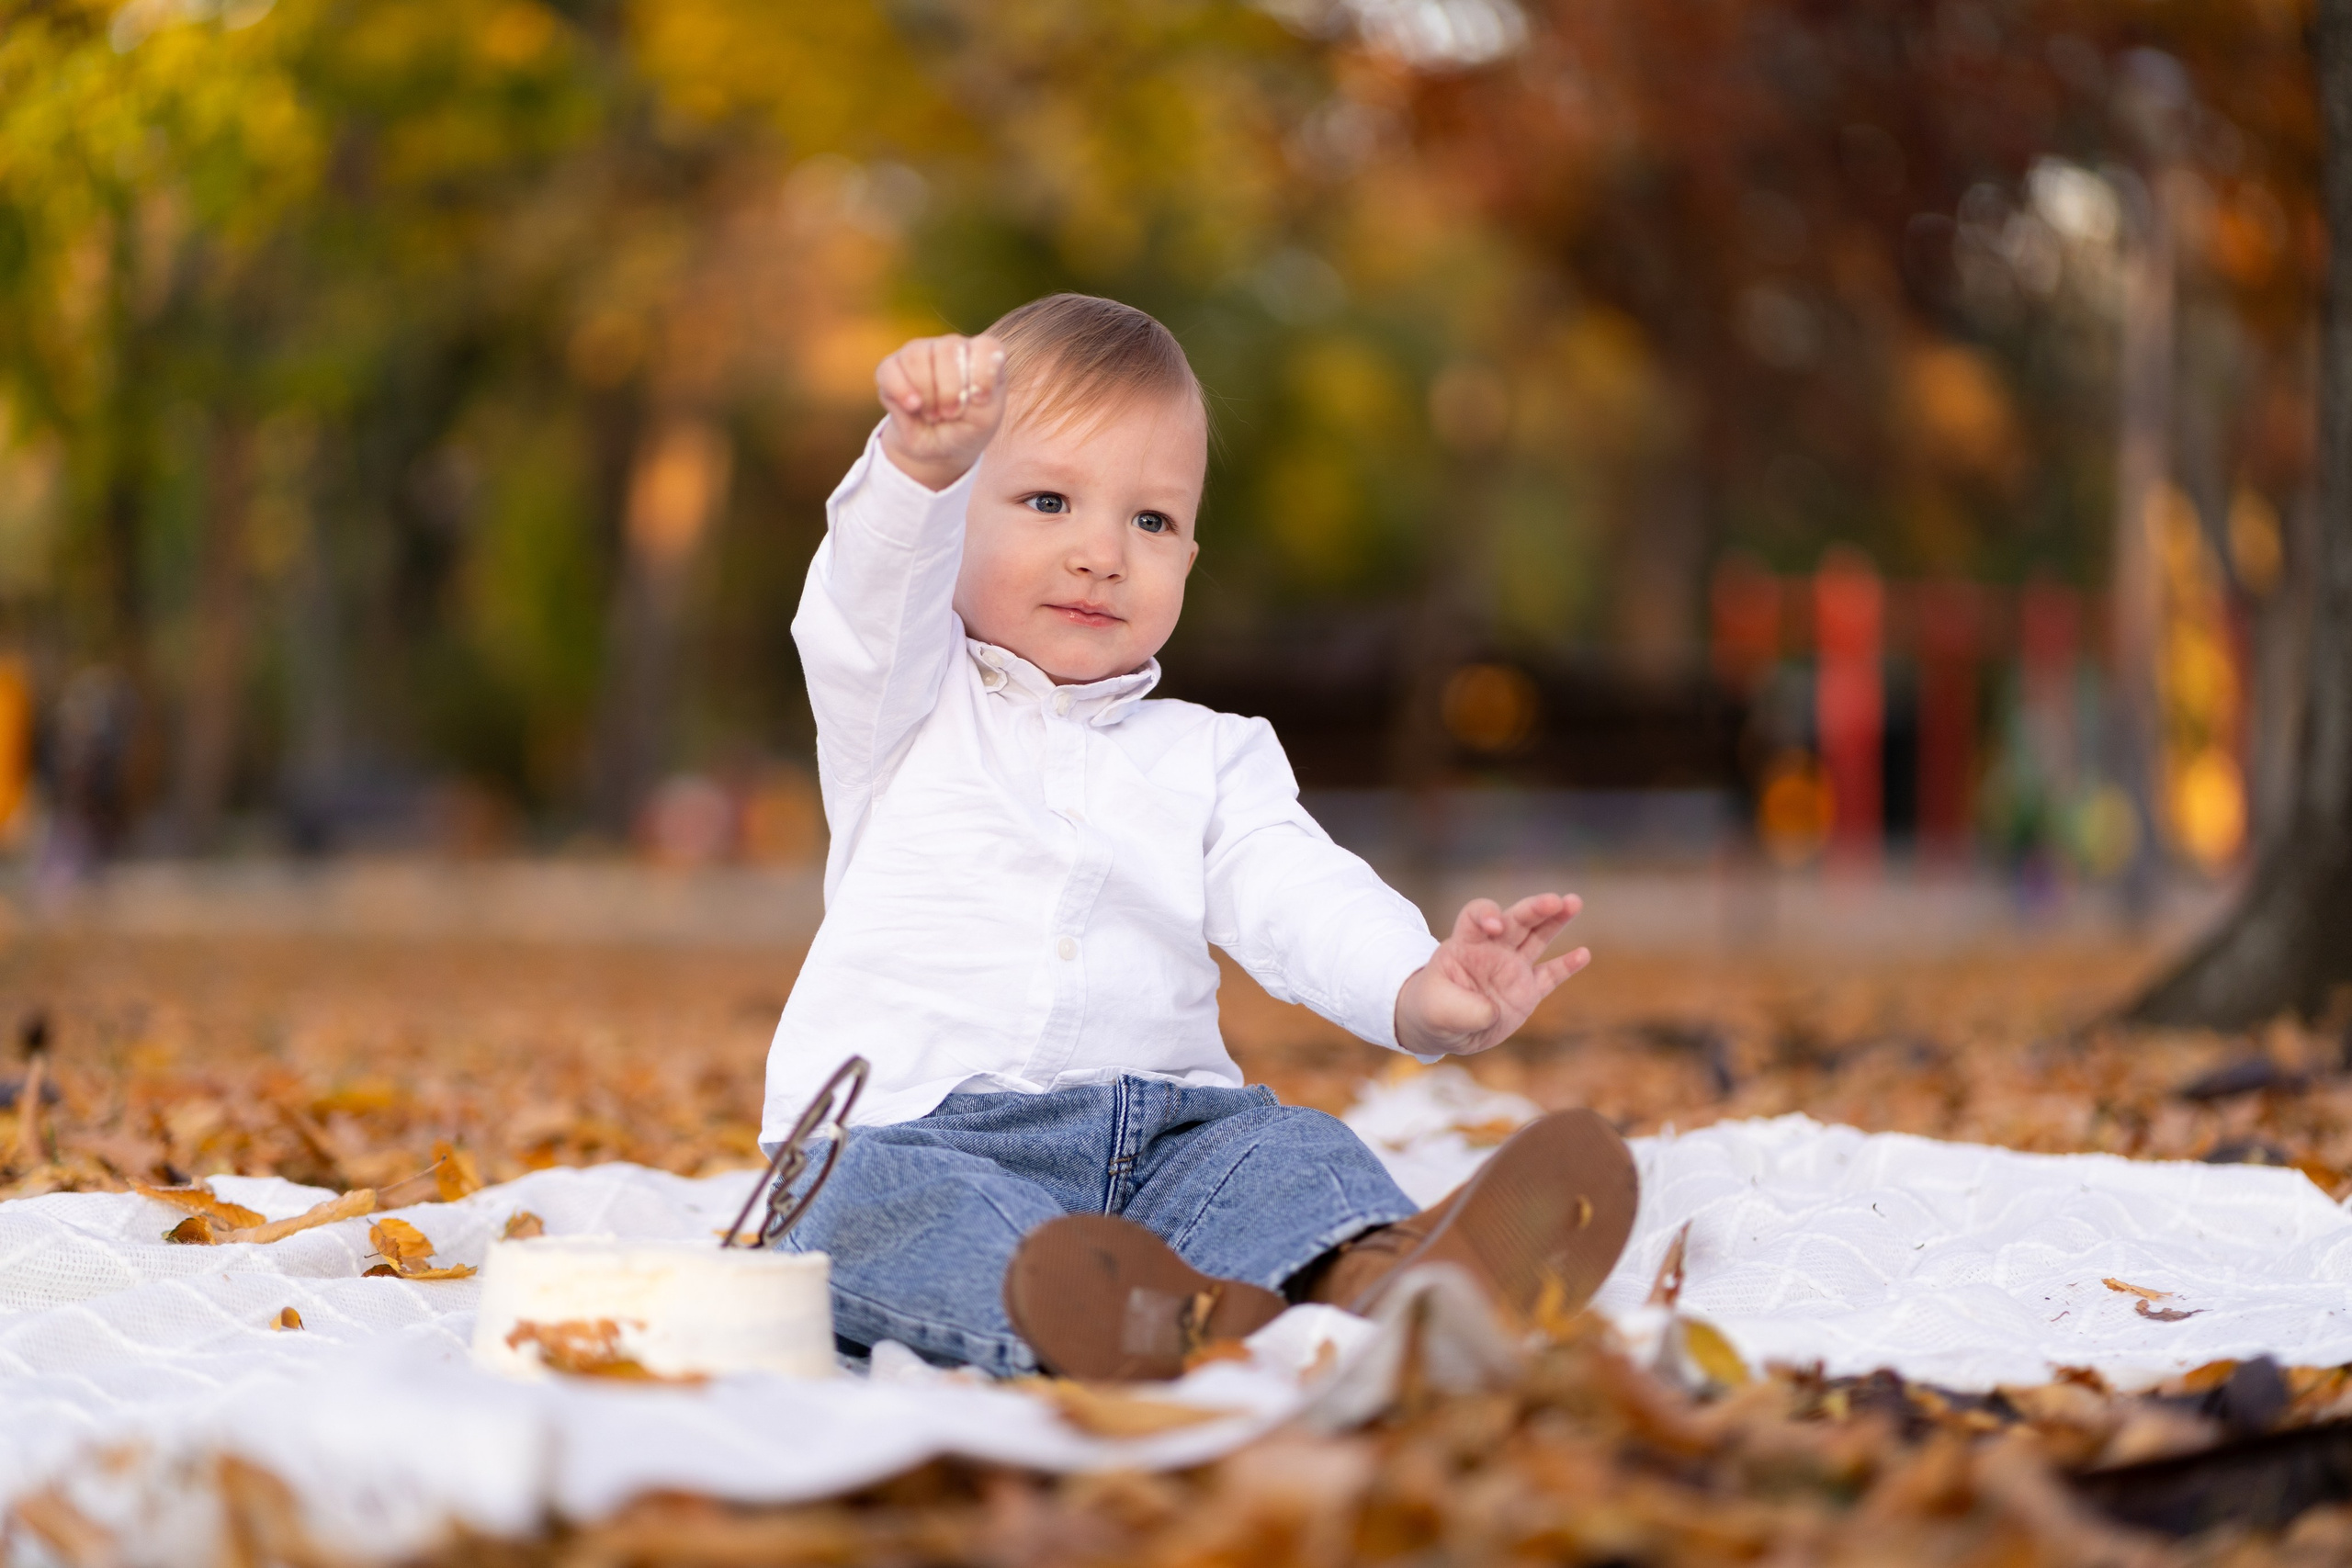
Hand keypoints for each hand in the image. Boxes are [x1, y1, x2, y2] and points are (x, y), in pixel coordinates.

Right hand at [876, 332, 1007, 489]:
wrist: (935, 449)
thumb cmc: (965, 429)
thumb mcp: (984, 421)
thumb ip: (988, 394)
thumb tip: (991, 364)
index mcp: (980, 356)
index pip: (986, 347)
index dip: (983, 374)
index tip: (980, 400)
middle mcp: (951, 347)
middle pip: (948, 349)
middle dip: (949, 390)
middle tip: (951, 414)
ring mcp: (919, 353)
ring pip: (917, 356)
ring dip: (926, 393)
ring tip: (933, 414)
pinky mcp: (891, 367)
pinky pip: (890, 369)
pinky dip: (902, 392)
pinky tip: (912, 406)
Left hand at [1394, 894, 1588, 1056]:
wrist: (1442, 1027)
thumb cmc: (1433, 1009)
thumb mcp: (1437, 1010)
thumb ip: (1464, 1009)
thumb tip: (1493, 1012)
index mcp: (1465, 943)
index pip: (1476, 915)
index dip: (1486, 914)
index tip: (1495, 926)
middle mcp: (1493, 949)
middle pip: (1516, 920)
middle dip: (1534, 909)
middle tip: (1555, 901)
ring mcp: (1512, 968)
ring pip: (1537, 938)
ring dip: (1555, 920)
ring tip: (1574, 902)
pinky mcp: (1527, 991)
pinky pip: (1550, 975)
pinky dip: (1566, 965)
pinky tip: (1583, 954)